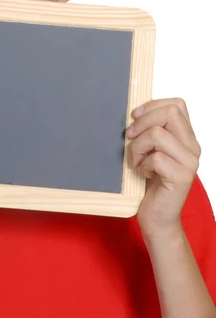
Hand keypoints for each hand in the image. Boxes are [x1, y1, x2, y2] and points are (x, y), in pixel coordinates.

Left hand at [126, 98, 200, 240]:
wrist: (158, 216)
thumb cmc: (151, 181)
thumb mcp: (151, 149)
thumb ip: (152, 130)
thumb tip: (134, 112)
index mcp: (187, 137)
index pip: (177, 105)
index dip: (152, 105)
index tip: (135, 116)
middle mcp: (193, 147)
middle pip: (170, 113)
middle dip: (143, 122)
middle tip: (130, 136)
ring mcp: (190, 162)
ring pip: (158, 134)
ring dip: (138, 145)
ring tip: (136, 159)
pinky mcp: (181, 177)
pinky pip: (155, 157)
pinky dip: (142, 163)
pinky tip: (143, 172)